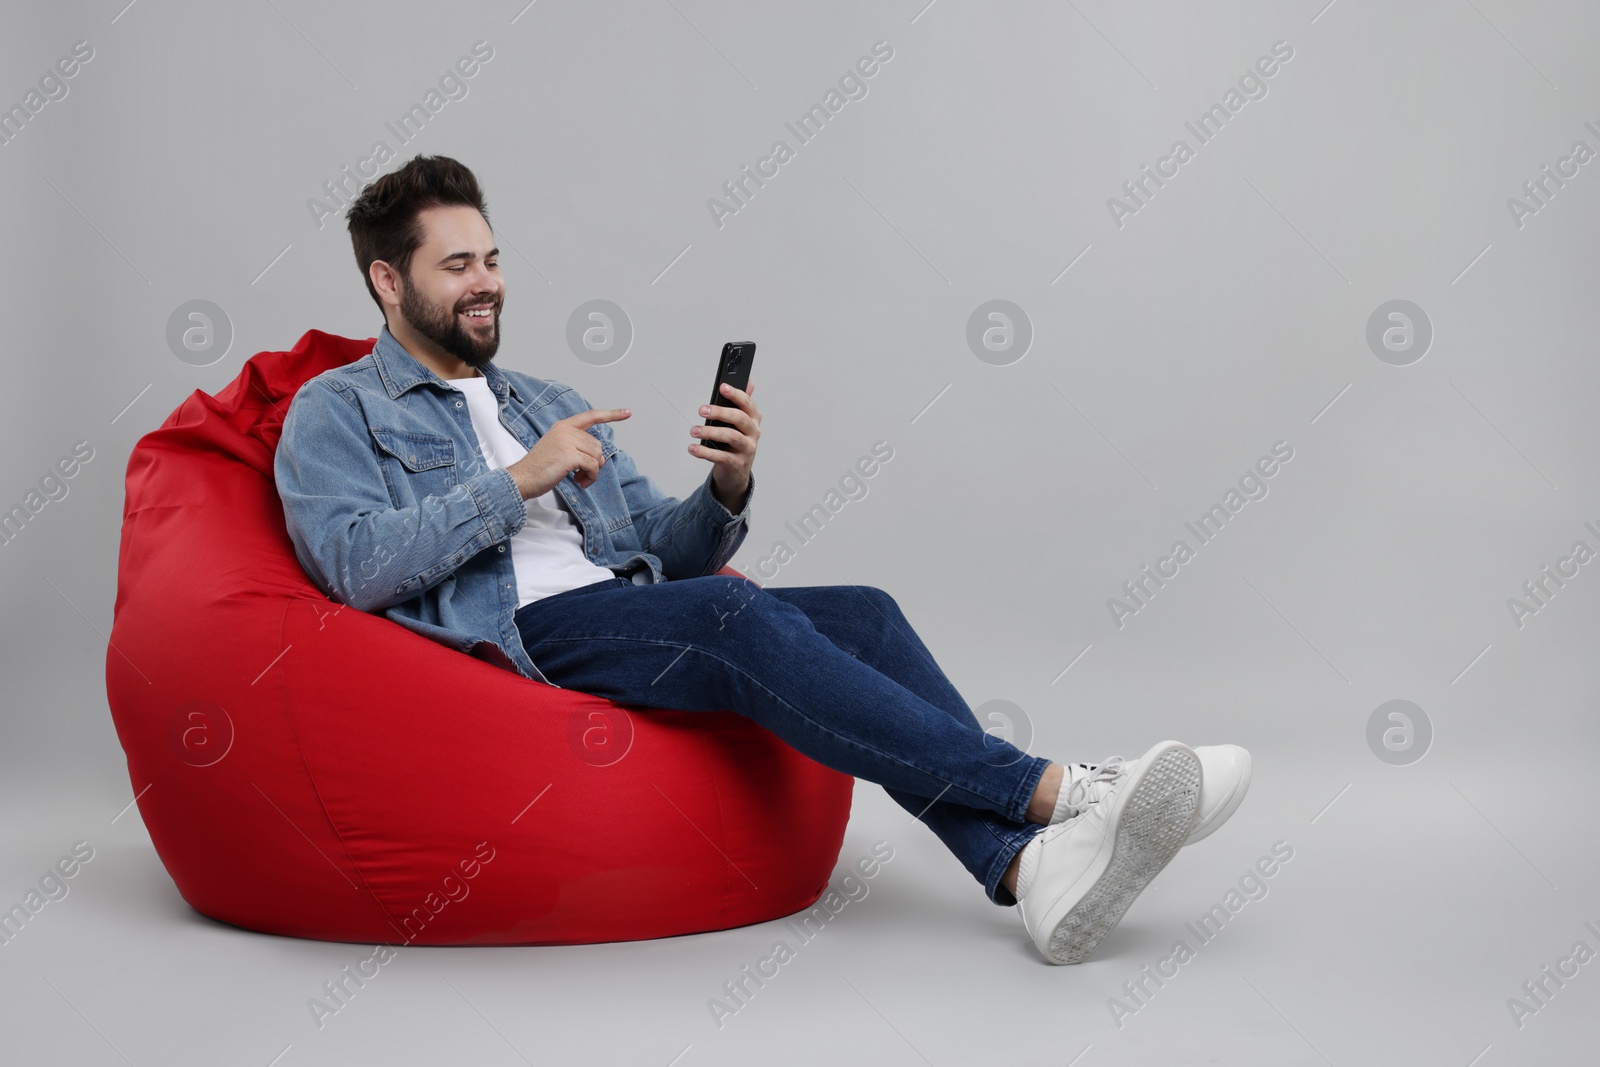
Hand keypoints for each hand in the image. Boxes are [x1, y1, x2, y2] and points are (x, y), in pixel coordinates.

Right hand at [507, 408, 631, 497]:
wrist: (522, 478)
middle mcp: (566, 430)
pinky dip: (591, 477)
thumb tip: (601, 458)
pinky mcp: (570, 455)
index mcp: (563, 426)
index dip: (611, 415)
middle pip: (597, 445)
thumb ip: (578, 447)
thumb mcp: (558, 449)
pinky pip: (593, 466)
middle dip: (593, 462)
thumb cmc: (539, 467)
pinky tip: (579, 482)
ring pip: (597, 456)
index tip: (627, 412)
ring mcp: (567, 441)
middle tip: (581, 474)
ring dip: (592, 472)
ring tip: (579, 478)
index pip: (591, 416)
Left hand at [693, 381, 758, 510]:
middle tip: (702, 410)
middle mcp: (753, 432)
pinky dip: (704, 452)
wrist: (737, 471)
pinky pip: (721, 456)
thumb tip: (749, 382)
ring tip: (694, 430)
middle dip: (720, 412)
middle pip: (739, 418)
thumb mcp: (740, 422)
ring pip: (731, 437)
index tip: (722, 387)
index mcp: (753, 419)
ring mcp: (747, 449)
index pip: (747, 404)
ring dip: (710, 432)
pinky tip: (693, 448)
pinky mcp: (737, 464)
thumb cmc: (736, 442)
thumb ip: (742, 403)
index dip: (736, 394)